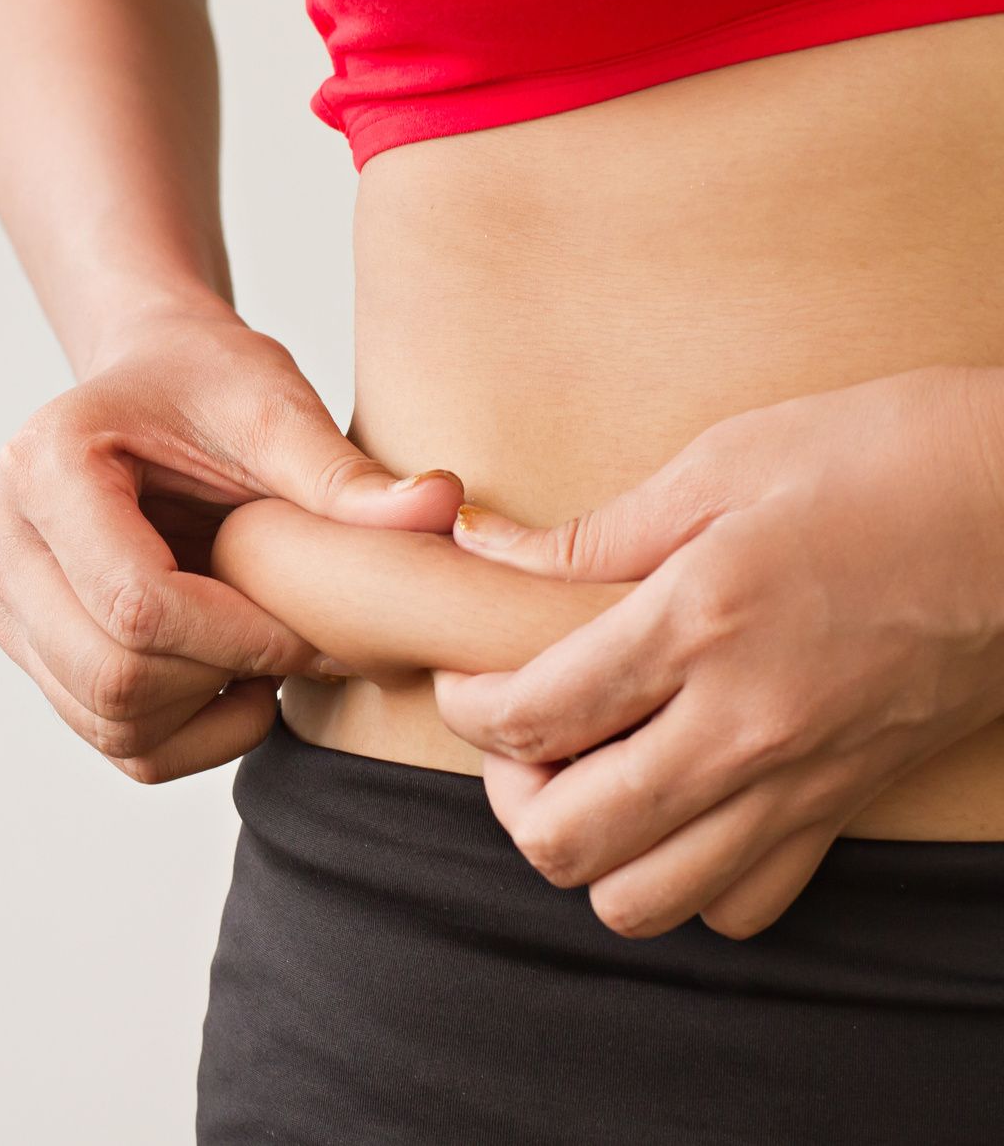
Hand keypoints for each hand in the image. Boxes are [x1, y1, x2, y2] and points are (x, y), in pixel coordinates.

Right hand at [0, 301, 463, 781]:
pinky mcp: (20, 642)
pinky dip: (186, 733)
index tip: (315, 631)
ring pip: (106, 721)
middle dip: (225, 680)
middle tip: (301, 646)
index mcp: (43, 464)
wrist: (147, 384)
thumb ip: (344, 471)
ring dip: (207, 713)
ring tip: (268, 655)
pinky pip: (106, 737)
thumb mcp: (275, 405)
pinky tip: (234, 679)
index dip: (242, 639)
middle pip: (111, 677)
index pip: (136, 605)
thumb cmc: (205, 385)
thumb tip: (439, 510)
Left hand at [433, 365, 1003, 938]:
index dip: (467, 707)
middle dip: (510, 797)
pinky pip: (746, 903)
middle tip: (516, 738)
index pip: (531, 716)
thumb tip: (480, 547)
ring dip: (590, 852)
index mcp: (700, 622)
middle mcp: (744, 724)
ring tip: (588, 778)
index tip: (465, 679)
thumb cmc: (894, 457)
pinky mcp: (849, 804)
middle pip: (569, 840)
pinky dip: (688, 877)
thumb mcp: (730, 458)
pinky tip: (675, 805)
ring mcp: (803, 780)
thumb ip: (594, 532)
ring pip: (647, 899)